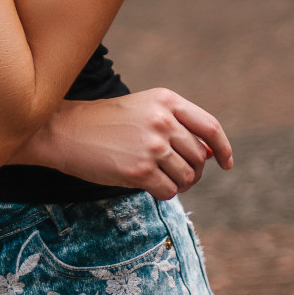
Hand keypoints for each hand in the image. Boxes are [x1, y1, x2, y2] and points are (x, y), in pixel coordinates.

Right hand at [27, 88, 232, 200]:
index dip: (223, 148)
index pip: (210, 127)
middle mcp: (163, 120)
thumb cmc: (107, 121)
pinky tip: (149, 186)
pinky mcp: (140, 170)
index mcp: (166, 100)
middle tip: (177, 175)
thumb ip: (177, 125)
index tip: (226, 163)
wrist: (67, 130)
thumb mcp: (144, 109)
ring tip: (161, 180)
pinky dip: (164, 193)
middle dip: (193, 171)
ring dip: (180, 184)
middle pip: (199, 156)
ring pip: (187, 176)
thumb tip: (211, 156)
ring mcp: (152, 145)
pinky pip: (169, 191)